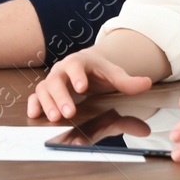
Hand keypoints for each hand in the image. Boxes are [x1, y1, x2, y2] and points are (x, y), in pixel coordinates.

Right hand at [27, 48, 152, 120]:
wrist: (87, 67)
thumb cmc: (99, 72)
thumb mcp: (114, 75)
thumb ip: (128, 82)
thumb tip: (146, 83)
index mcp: (79, 62)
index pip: (75, 66)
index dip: (77, 76)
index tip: (82, 88)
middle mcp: (62, 70)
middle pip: (56, 80)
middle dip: (61, 97)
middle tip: (69, 112)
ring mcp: (52, 81)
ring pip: (44, 89)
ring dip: (47, 103)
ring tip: (54, 118)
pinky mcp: (47, 92)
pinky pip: (36, 96)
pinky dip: (34, 104)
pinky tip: (34, 114)